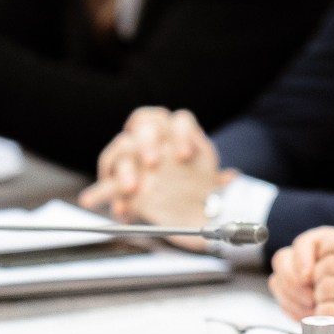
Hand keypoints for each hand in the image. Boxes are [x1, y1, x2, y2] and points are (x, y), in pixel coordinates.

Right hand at [80, 108, 216, 225]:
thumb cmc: (202, 188)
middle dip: (147, 143)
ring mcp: (135, 159)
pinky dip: (102, 194)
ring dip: (123, 167)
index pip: (178, 121)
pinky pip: (106, 183)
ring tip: (130, 189)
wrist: (189, 212)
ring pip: (121, 149)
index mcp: (179, 134)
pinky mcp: (120, 182)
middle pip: (143, 127)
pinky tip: (115, 209)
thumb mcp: (213, 182)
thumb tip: (231, 177)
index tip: (184, 156)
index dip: (181, 134)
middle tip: (153, 163)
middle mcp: (154, 140)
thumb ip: (220, 178)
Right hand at [270, 230, 333, 319]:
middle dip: (292, 282)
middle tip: (310, 299)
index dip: (302, 260)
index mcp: (323, 242)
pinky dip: (293, 309)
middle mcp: (306, 254)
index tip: (308, 278)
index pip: (302, 244)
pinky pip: (282, 300)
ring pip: (278, 281)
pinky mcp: (292, 294)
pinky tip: (308, 316)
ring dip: (292, 298)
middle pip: (283, 260)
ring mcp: (296, 274)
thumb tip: (317, 276)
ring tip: (312, 310)